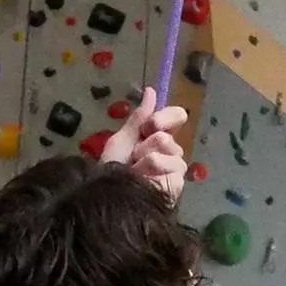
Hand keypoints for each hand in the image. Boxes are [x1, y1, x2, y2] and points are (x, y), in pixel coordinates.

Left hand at [104, 87, 190, 202]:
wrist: (108, 195)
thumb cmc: (113, 169)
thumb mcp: (122, 139)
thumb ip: (139, 117)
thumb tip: (151, 90)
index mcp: (160, 138)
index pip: (177, 116)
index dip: (165, 116)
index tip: (149, 125)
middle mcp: (171, 152)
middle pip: (166, 133)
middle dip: (144, 142)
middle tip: (133, 156)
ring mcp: (175, 168)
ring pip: (165, 144)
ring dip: (143, 156)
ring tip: (134, 171)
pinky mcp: (176, 183)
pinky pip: (164, 162)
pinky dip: (148, 168)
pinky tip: (142, 180)